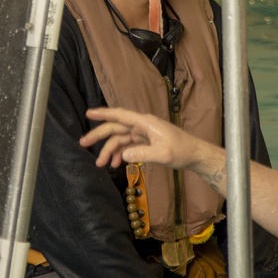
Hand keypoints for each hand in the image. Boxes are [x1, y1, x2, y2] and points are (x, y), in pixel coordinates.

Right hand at [80, 107, 223, 183]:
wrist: (195, 155)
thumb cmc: (182, 151)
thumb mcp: (163, 155)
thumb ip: (142, 154)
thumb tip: (123, 154)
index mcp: (145, 123)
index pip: (120, 115)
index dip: (104, 114)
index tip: (88, 113)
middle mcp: (142, 126)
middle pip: (116, 128)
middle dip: (99, 135)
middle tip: (83, 143)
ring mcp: (143, 134)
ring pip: (120, 139)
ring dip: (109, 150)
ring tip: (99, 164)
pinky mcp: (145, 142)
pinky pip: (127, 146)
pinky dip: (119, 154)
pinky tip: (114, 164)